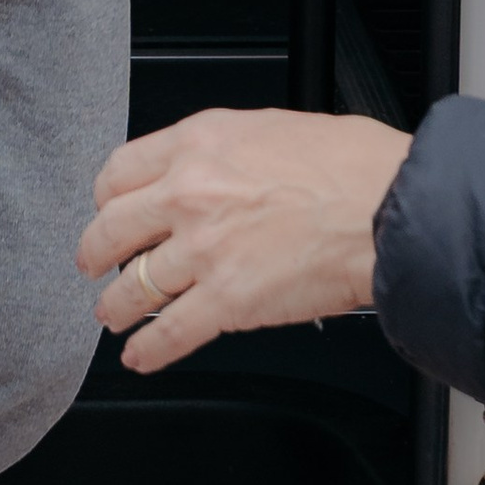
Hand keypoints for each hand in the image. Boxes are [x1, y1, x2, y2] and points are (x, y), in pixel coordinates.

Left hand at [80, 104, 411, 372]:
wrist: (390, 208)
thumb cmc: (354, 167)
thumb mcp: (272, 128)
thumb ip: (227, 152)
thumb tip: (216, 171)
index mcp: (201, 143)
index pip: (120, 171)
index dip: (107, 199)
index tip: (109, 210)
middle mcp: (191, 193)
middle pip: (111, 229)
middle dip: (95, 253)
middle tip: (94, 263)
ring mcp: (204, 250)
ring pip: (132, 285)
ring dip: (116, 306)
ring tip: (112, 313)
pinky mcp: (226, 301)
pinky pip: (168, 333)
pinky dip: (148, 351)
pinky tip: (140, 356)